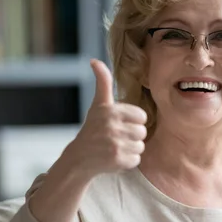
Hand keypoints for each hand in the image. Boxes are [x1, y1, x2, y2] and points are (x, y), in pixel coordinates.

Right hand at [64, 59, 147, 177]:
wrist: (79, 158)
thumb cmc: (93, 129)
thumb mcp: (98, 105)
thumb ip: (103, 82)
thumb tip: (94, 60)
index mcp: (111, 111)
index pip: (141, 116)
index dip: (132, 121)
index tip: (119, 124)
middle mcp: (112, 126)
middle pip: (142, 132)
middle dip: (132, 136)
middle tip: (115, 137)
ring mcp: (115, 144)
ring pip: (140, 146)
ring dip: (130, 149)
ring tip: (115, 147)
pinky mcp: (117, 159)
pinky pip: (136, 159)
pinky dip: (128, 161)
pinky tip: (114, 158)